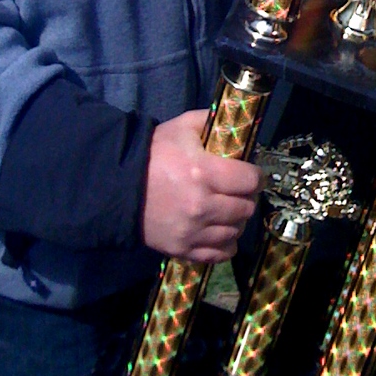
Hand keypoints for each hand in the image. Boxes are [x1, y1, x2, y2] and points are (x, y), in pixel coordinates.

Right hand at [142, 110, 262, 262]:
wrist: (119, 186)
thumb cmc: (155, 153)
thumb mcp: (183, 127)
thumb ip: (212, 121)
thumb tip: (237, 122)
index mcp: (204, 172)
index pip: (250, 181)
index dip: (255, 176)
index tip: (251, 174)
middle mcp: (202, 205)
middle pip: (246, 208)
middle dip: (246, 197)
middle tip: (237, 191)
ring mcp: (193, 232)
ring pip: (236, 232)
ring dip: (236, 220)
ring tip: (227, 210)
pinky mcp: (183, 249)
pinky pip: (220, 254)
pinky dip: (225, 243)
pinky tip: (219, 231)